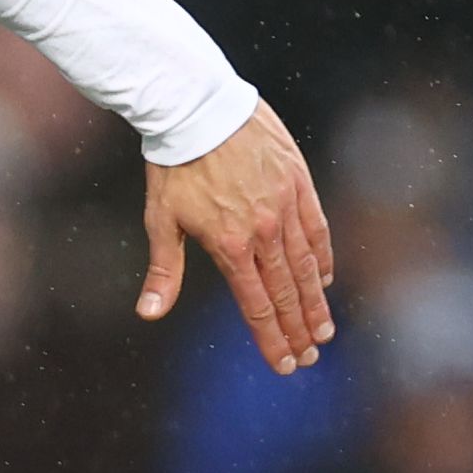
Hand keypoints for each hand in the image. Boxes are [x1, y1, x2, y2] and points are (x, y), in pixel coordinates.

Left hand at [140, 99, 337, 373]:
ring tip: (324, 331)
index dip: (271, 340)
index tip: (284, 365)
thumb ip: (162, 271)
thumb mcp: (161, 220)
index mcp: (230, 246)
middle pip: (285, 293)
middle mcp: (263, 231)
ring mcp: (285, 206)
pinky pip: (316, 228)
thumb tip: (148, 314)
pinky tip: (324, 279)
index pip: (256, 306)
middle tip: (310, 358)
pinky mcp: (298, 182)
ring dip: (315, 302)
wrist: (198, 107)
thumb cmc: (174, 165)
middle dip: (298, 330)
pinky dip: (322, 256)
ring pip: (306, 265)